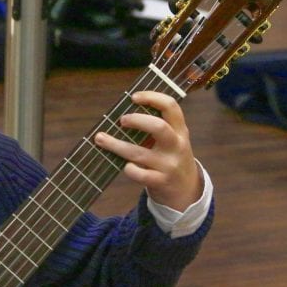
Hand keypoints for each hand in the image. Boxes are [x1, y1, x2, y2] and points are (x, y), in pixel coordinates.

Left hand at [94, 90, 201, 210]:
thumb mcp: (174, 139)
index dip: (152, 97)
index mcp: (180, 130)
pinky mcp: (160, 181)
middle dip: (137, 120)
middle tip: (122, 120)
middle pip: (158, 127)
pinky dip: (130, 169)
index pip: (171, 107)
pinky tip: (125, 165)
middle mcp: (176, 146)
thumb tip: (124, 112)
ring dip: (116, 145)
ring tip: (100, 138)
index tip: (133, 97)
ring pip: (140, 153)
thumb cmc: (172, 158)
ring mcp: (168, 165)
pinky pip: (140, 175)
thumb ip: (158, 126)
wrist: (186, 189)